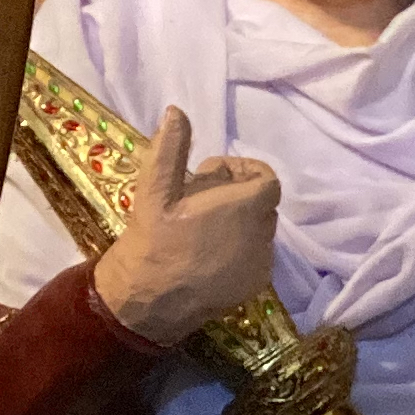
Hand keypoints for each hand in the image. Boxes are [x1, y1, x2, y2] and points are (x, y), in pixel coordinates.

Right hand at [90, 106, 278, 343]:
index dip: (242, 173)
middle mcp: (261, 233)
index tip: (210, 180)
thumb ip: (170, 150)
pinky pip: (255, 255)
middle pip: (262, 203)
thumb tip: (176, 112)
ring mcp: (261, 261)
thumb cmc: (152, 242)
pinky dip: (238, 249)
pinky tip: (206, 256)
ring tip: (199, 231)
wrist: (147, 302)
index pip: (266, 178)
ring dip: (237, 223)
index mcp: (242, 206)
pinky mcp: (256, 284)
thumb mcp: (154, 192)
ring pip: (259, 230)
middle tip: (197, 204)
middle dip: (236, 197)